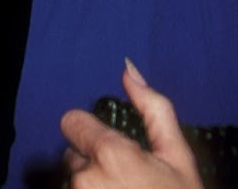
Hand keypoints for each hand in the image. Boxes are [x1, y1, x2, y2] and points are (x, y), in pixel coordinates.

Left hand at [61, 61, 202, 188]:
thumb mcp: (177, 158)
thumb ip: (154, 109)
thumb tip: (128, 68)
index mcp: (110, 154)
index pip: (71, 121)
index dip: (91, 135)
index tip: (111, 153)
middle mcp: (85, 178)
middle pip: (71, 155)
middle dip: (91, 165)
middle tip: (123, 185)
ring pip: (68, 182)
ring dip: (86, 188)